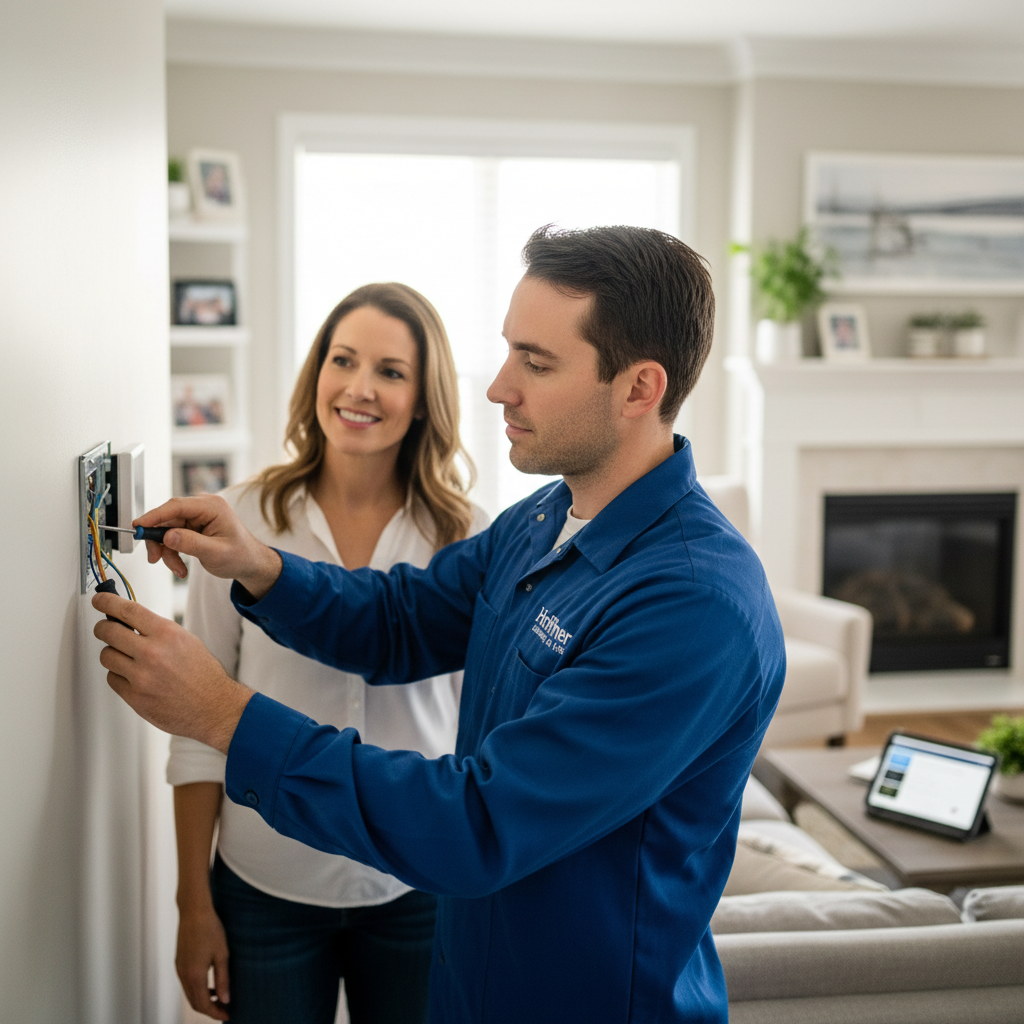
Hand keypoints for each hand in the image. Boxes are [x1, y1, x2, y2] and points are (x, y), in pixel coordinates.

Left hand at [92, 592, 252, 752]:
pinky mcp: (135, 697)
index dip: (107, 602)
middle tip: (105, 628)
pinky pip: (112, 679)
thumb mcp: (186, 640)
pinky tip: (134, 676)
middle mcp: (152, 653)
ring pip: (106, 656)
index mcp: (167, 634)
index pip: (127, 610)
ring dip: (113, 653)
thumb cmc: (203, 674)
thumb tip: (129, 621)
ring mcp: (141, 677)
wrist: (213, 706)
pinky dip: (119, 676)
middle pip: (108, 632)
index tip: (99, 600)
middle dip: (103, 628)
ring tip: (127, 657)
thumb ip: (157, 630)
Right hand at [134, 494, 282, 599]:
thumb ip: (191, 544)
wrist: (250, 564)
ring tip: (178, 570)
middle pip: (167, 518)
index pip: (176, 506)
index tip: (137, 526)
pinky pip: (172, 538)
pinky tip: (180, 567)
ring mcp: (196, 517)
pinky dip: (172, 553)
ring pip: (167, 530)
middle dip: (159, 541)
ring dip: (167, 552)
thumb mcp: (216, 553)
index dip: (154, 516)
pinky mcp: (192, 527)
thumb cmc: (241, 556)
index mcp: (212, 506)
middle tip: (154, 559)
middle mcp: (202, 508)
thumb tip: (167, 536)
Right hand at [176, 906, 230, 1020]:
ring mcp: (179, 968)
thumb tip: (225, 1000)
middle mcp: (183, 975)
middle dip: (209, 1009)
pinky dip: (197, 989)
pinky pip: (187, 983)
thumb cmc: (211, 929)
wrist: (194, 911)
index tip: (228, 1016)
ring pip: (190, 994)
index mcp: (194, 975)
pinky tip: (210, 984)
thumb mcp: (222, 954)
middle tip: (224, 1011)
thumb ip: (223, 979)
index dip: (215, 1013)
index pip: (203, 1004)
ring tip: (219, 999)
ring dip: (203, 1000)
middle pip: (194, 1002)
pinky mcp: (179, 962)